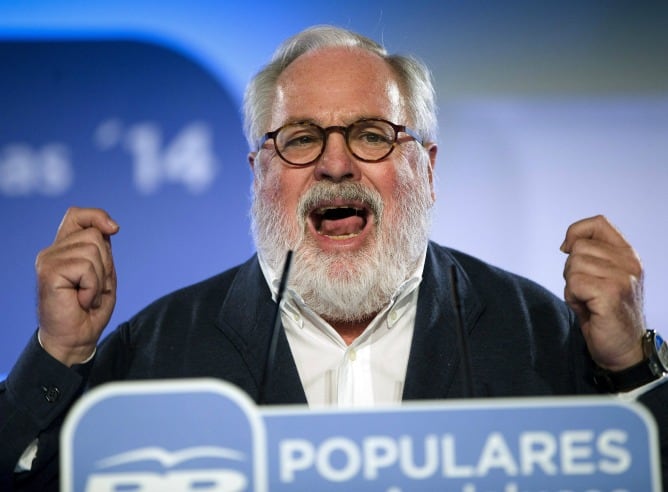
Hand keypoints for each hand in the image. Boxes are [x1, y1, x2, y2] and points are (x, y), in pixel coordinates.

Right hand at [35, 207, 119, 365]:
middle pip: (94, 235)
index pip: (77, 215)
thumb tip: (110, 228)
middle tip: (93, 288)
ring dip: (99, 278)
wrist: (76, 339)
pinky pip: (87, 268)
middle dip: (105, 264)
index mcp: (65, 249)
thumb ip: (102, 249)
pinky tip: (81, 300)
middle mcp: (53, 251)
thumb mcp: (103, 273)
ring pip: (93, 250)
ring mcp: (48, 260)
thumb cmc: (90, 310)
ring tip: (87, 295)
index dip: (97, 216)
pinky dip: (92, 287)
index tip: (114, 229)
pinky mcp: (48, 272)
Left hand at [561, 215, 645, 370]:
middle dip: (571, 270)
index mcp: (628, 255)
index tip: (568, 250)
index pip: (598, 223)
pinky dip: (573, 298)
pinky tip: (588, 310)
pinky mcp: (611, 294)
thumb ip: (590, 256)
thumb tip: (567, 243)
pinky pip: (574, 283)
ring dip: (572, 287)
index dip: (575, 232)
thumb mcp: (601, 277)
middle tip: (586, 292)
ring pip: (573, 266)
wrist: (623, 350)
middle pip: (578, 248)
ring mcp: (622, 278)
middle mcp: (629, 263)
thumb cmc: (606, 314)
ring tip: (589, 302)